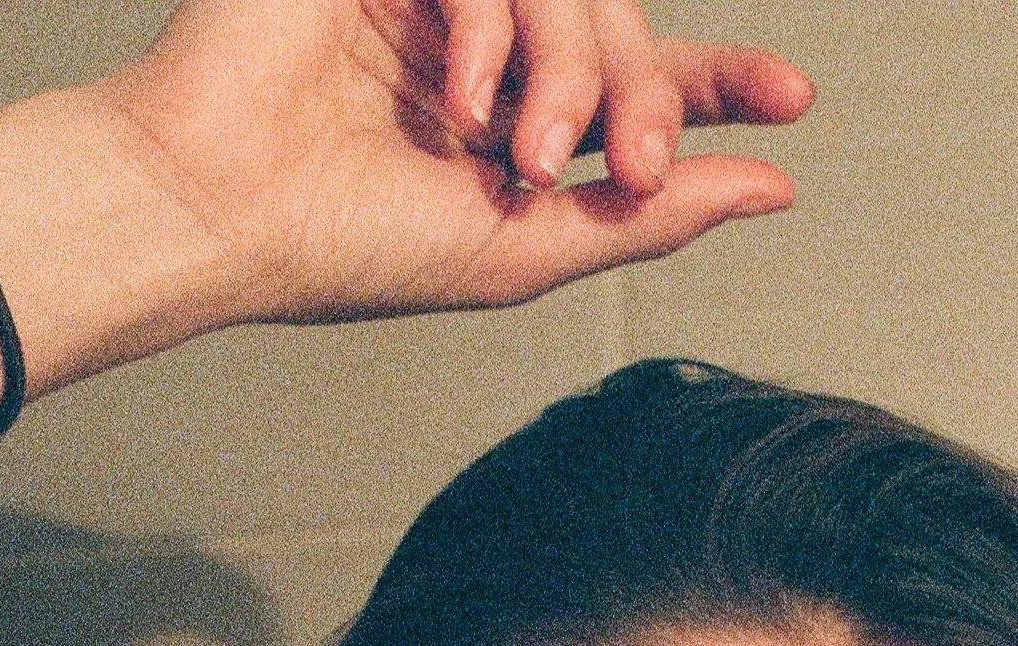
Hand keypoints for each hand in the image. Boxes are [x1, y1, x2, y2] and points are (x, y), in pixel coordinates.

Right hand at [88, 0, 813, 332]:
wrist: (223, 209)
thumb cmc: (353, 248)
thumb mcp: (528, 249)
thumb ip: (649, 215)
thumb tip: (774, 189)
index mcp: (509, 126)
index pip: (637, 84)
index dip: (720, 86)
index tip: (794, 100)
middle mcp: (481, 53)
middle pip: (617, 30)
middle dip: (636, 92)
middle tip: (619, 163)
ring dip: (568, 69)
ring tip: (522, 149)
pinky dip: (495, 24)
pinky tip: (464, 93)